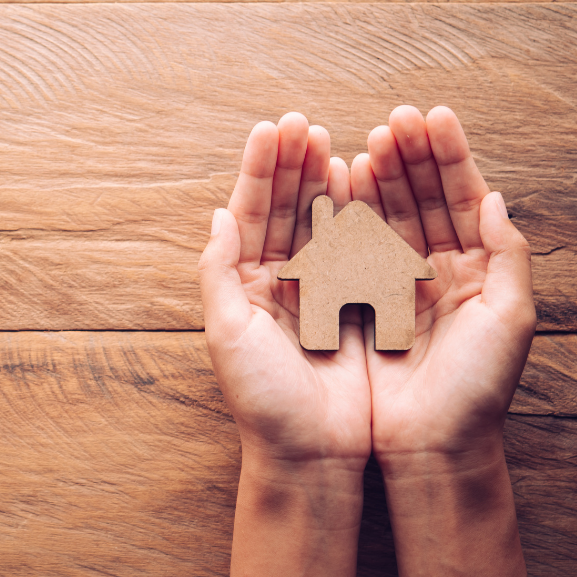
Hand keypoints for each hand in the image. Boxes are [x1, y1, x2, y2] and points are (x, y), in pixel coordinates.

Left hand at [198, 112, 370, 481]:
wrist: (312, 454)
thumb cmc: (262, 400)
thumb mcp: (226, 334)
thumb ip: (218, 271)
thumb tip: (217, 215)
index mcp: (242, 287)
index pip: (248, 215)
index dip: (260, 171)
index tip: (274, 127)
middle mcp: (277, 286)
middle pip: (282, 211)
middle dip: (292, 166)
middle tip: (304, 122)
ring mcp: (317, 294)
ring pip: (318, 225)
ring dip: (322, 182)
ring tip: (330, 140)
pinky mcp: (353, 309)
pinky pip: (354, 253)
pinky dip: (356, 218)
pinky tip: (360, 186)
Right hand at [345, 106, 535, 474]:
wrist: (429, 445)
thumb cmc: (477, 388)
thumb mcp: (511, 317)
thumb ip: (509, 253)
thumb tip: (496, 197)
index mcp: (477, 270)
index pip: (464, 198)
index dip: (449, 157)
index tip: (432, 117)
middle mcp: (437, 271)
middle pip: (424, 199)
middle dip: (410, 157)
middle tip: (394, 119)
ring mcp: (396, 286)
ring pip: (388, 218)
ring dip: (380, 178)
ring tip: (368, 141)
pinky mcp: (361, 305)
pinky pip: (354, 250)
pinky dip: (350, 217)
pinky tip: (342, 185)